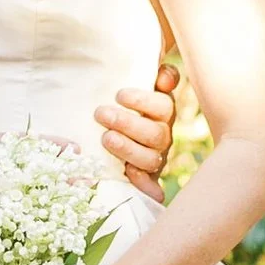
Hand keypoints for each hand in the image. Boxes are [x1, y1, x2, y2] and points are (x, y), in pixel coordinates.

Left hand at [96, 60, 180, 197]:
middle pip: (156, 133)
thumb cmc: (121, 106)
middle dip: (127, 123)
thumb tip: (164, 79)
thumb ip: (153, 76)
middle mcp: (162, 136)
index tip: (118, 94)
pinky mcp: (145, 181)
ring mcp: (155, 159)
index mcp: (163, 112)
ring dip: (128, 149)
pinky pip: (152, 188)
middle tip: (100, 113)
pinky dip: (144, 184)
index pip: (163, 105)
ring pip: (151, 159)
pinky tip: (129, 173)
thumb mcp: (133, 87)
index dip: (143, 101)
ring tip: (105, 138)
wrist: (107, 133)